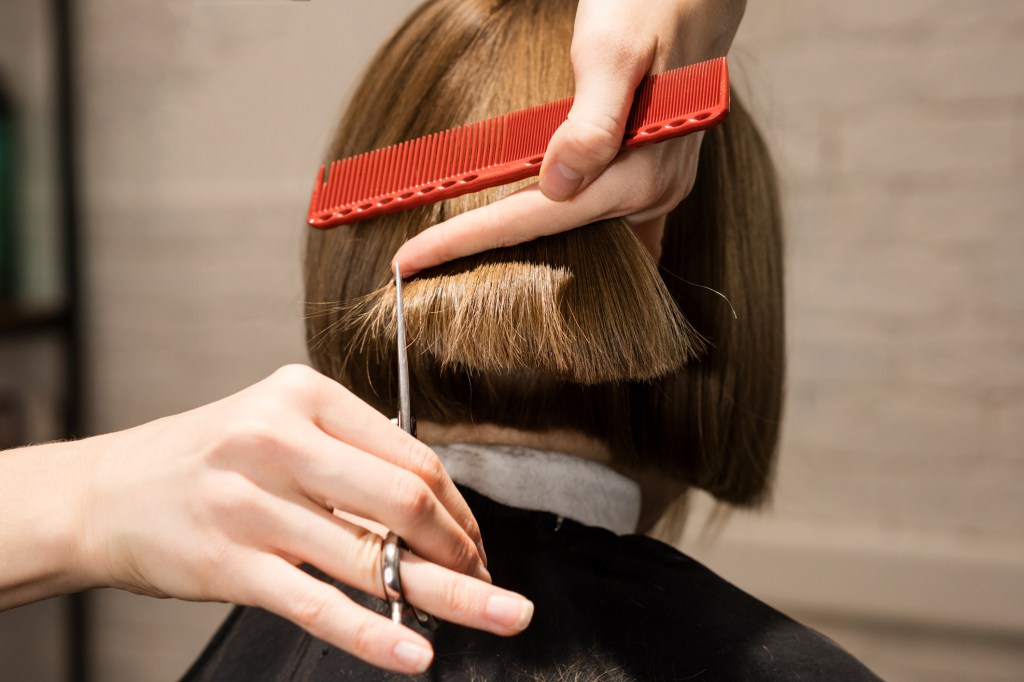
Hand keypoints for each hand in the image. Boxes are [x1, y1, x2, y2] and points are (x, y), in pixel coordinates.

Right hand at [2, 365, 532, 674]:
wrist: (107, 493)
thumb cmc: (210, 457)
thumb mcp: (278, 424)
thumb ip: (352, 453)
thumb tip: (438, 510)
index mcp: (304, 396)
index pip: (412, 456)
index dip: (459, 508)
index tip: (476, 542)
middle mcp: (279, 442)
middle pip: (405, 502)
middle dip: (463, 550)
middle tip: (490, 581)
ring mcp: (253, 505)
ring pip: (373, 560)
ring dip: (448, 595)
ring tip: (496, 615)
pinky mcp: (231, 565)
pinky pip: (319, 606)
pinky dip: (377, 635)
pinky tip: (417, 654)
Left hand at [393, 0, 745, 274]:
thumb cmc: (651, 4)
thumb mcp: (613, 51)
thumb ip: (589, 122)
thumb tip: (557, 185)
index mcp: (639, 173)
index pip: (534, 220)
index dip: (464, 240)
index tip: (408, 260)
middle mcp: (653, 193)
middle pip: (554, 237)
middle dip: (488, 250)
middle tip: (422, 257)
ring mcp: (657, 190)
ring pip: (576, 233)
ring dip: (525, 243)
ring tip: (460, 246)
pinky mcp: (655, 179)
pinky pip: (608, 226)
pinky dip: (568, 235)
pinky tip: (538, 248)